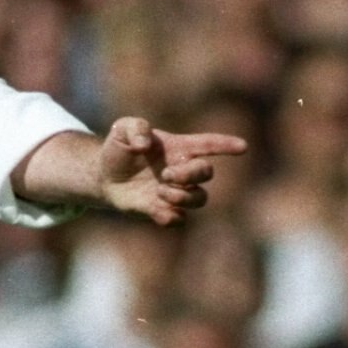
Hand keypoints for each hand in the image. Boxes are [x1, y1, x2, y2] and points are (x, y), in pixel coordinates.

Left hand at [91, 116, 245, 226]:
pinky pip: (179, 219)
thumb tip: (144, 145)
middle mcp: (182, 170)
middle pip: (206, 173)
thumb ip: (134, 128)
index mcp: (178, 148)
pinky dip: (170, 216)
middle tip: (166, 174)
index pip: (208, 145)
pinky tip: (155, 209)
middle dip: (191, 175)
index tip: (243, 147)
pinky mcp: (162, 210)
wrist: (105, 177)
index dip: (225, 145)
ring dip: (183, 197)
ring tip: (160, 192)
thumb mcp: (122, 129)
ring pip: (200, 199)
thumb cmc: (119, 149)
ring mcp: (175, 192)